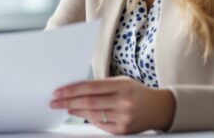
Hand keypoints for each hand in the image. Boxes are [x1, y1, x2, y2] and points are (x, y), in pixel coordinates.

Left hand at [49, 77, 174, 133]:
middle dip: (68, 102)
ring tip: (65, 106)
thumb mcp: (121, 82)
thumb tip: (74, 90)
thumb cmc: (136, 92)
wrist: (158, 109)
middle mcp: (124, 102)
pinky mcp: (123, 131)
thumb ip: (101, 86)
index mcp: (122, 86)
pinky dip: (88, 118)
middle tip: (54, 102)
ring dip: (75, 111)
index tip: (58, 92)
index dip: (71, 90)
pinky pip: (100, 125)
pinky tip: (80, 113)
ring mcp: (124, 118)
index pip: (90, 88)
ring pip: (92, 115)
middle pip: (88, 102)